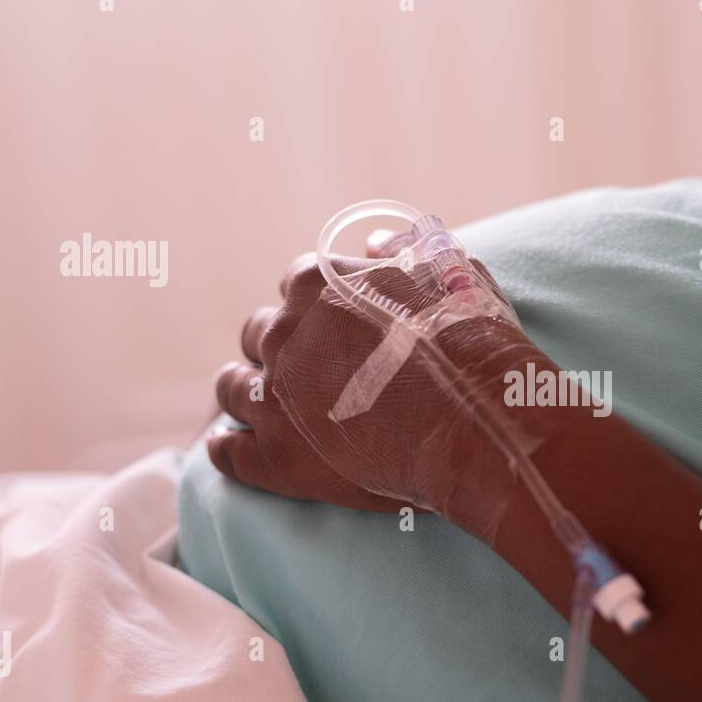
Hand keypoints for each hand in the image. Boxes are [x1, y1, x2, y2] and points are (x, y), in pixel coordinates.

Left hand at [208, 244, 551, 539]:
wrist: (474, 422)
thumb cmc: (468, 345)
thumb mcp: (447, 274)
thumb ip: (403, 252)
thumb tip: (374, 242)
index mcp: (318, 285)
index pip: (296, 284)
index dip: (318, 306)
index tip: (336, 325)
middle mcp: (284, 334)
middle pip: (258, 333)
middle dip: (280, 347)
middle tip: (309, 370)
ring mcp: (274, 398)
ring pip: (232, 388)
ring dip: (247, 392)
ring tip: (265, 408)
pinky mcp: (276, 458)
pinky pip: (228, 453)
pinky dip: (228, 449)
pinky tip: (232, 448)